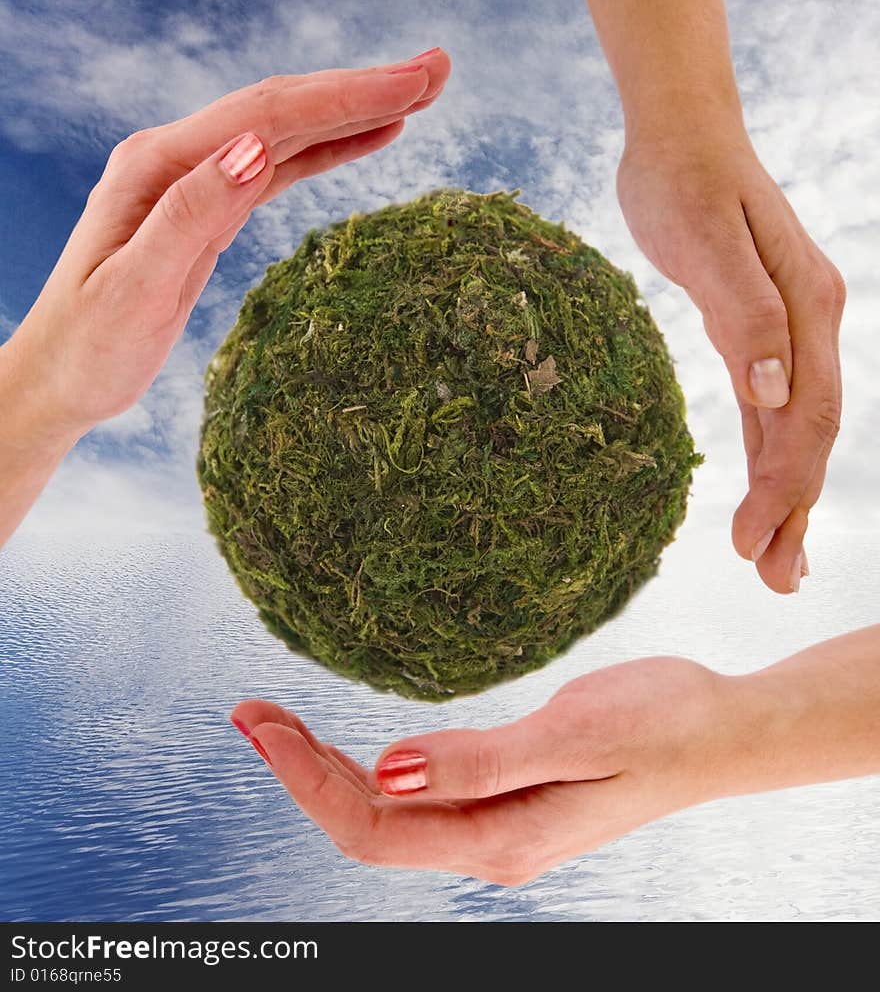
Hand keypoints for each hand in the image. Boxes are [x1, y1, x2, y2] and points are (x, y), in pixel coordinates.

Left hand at [7, 48, 449, 442]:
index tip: (412, 85)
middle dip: (363, 88)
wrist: (61, 377)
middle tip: (437, 72)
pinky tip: (366, 139)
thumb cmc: (90, 344)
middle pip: (284, 108)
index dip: (345, 96)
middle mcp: (179, 159)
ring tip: (418, 96)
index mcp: (160, 165)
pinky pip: (280, 167)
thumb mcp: (136, 288)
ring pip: (288, 133)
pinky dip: (328, 150)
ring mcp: (196, 181)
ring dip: (353, 111)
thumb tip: (255, 150)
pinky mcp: (210, 209)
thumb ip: (191, 215)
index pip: (267, 115)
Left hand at [230, 659, 737, 885]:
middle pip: (365, 821)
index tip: (262, 726)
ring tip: (276, 721)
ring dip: (326, 767)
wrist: (717, 732)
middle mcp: (487, 841)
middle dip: (300, 770)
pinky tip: (347, 742)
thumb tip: (387, 772)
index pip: (372, 826)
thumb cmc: (660, 725)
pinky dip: (368, 764)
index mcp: (499, 838)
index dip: (307, 782)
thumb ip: (480, 763)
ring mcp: (494, 822)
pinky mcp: (502, 795)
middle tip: (249, 712)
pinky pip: (415, 792)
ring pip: (384, 808)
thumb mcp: (573, 735)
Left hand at [616, 122, 844, 593]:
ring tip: (772, 558)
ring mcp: (789, 331)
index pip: (803, 418)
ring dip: (787, 496)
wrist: (681, 137)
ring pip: (793, 429)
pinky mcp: (758, 332)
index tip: (749, 544)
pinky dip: (768, 456)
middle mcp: (809, 325)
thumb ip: (746, 314)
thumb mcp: (707, 242)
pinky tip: (761, 491)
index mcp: (806, 310)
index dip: (782, 487)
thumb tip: (770, 391)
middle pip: (809, 436)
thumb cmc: (686, 182)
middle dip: (793, 512)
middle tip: (773, 582)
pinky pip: (770, 409)